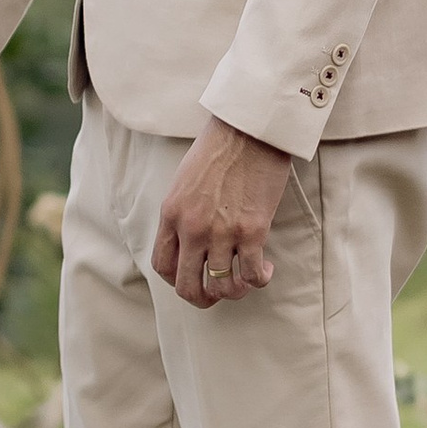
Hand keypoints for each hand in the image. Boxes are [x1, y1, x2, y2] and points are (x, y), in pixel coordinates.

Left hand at [151, 113, 292, 309]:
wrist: (248, 130)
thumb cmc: (218, 149)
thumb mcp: (184, 181)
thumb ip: (181, 213)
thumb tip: (188, 240)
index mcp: (171, 214)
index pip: (162, 266)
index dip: (176, 280)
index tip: (192, 276)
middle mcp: (192, 228)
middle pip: (187, 287)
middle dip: (202, 298)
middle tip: (217, 293)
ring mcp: (221, 232)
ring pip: (222, 287)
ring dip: (234, 291)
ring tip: (244, 280)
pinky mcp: (252, 231)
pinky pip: (252, 275)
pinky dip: (259, 279)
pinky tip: (264, 268)